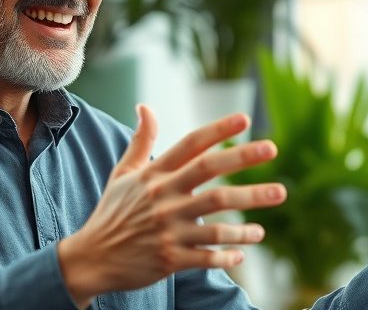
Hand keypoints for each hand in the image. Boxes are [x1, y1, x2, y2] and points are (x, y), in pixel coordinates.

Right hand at [57, 105, 286, 307]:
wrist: (92, 259)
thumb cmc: (112, 213)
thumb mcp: (122, 174)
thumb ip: (141, 141)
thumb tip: (145, 107)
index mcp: (154, 176)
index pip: (190, 145)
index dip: (218, 130)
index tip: (245, 119)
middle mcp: (163, 198)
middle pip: (209, 173)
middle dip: (242, 159)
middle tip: (272, 149)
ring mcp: (168, 229)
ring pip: (215, 217)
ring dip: (248, 209)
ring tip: (276, 196)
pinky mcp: (170, 259)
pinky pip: (207, 256)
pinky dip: (227, 253)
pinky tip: (244, 251)